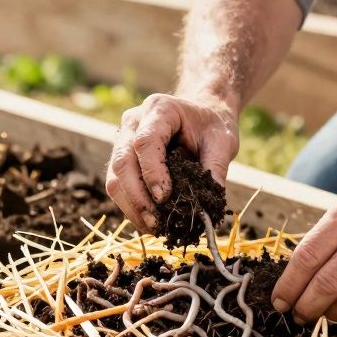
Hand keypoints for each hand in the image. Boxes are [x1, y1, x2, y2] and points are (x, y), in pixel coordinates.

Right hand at [106, 93, 238, 232]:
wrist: (202, 113)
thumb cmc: (212, 125)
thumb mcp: (222, 141)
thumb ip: (215, 168)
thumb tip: (207, 206)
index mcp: (159, 109)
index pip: (145, 141)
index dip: (152, 172)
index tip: (165, 197)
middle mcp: (134, 122)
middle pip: (122, 161)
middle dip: (137, 196)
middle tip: (157, 221)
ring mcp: (123, 139)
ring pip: (114, 177)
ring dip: (131, 206)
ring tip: (153, 227)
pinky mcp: (122, 157)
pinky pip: (117, 185)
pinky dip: (131, 206)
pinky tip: (148, 221)